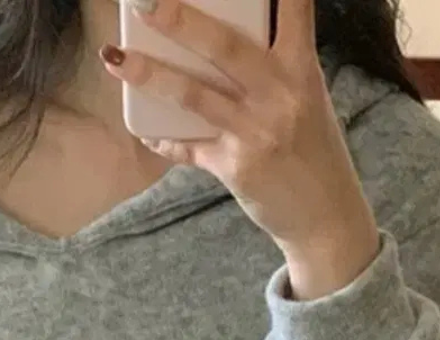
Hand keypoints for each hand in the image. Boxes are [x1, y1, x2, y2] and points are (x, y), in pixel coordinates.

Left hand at [100, 0, 380, 297]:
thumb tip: (216, 41)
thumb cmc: (313, 150)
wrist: (325, 217)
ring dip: (149, 75)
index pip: (295, 8)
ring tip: (114, 58)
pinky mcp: (235, 167)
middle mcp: (281, 95)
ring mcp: (255, 132)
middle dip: (180, 20)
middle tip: (143, 1)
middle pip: (225, 46)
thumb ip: (274, 67)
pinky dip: (162, 137)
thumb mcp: (307, 98)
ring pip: (193, 95)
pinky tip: (142, 128)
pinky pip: (187, 147)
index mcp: (302, 68)